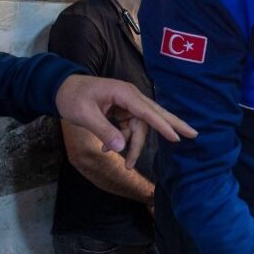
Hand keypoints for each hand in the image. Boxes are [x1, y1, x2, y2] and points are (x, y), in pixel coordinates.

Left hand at [55, 74, 196, 169]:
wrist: (60, 88)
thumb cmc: (71, 97)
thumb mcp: (84, 115)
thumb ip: (103, 130)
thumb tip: (120, 148)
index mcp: (124, 93)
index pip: (148, 111)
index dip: (162, 125)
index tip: (176, 137)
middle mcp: (130, 97)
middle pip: (156, 113)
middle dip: (172, 126)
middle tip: (193, 135)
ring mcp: (127, 104)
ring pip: (141, 127)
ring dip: (134, 145)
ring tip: (126, 165)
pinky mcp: (122, 110)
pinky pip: (130, 127)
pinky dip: (123, 140)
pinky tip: (107, 149)